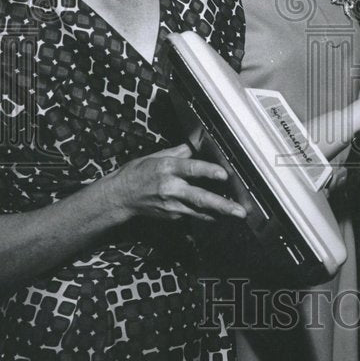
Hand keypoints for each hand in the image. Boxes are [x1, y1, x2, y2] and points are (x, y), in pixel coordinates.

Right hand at [102, 143, 246, 222]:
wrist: (120, 197)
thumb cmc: (138, 173)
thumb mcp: (156, 156)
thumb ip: (179, 153)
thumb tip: (197, 144)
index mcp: (167, 168)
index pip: (191, 169)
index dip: (208, 172)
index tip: (224, 175)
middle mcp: (170, 187)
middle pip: (200, 197)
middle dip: (222, 205)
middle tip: (239, 210)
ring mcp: (171, 205)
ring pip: (199, 210)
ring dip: (220, 213)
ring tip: (237, 215)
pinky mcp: (172, 215)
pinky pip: (193, 214)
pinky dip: (208, 214)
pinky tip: (222, 215)